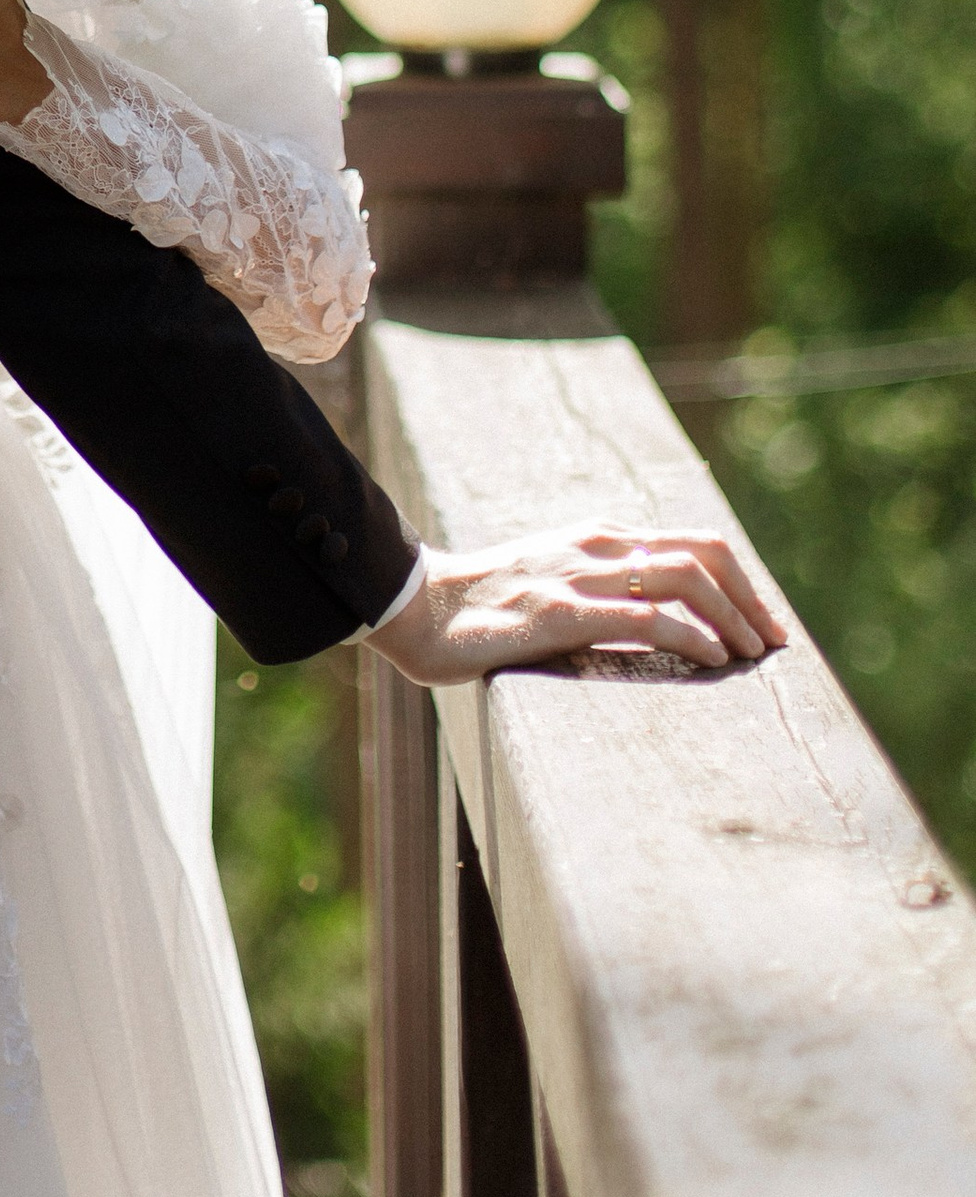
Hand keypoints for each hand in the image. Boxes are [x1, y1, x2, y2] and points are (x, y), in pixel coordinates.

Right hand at [369, 524, 789, 682]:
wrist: (420, 608)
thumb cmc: (486, 608)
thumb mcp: (555, 583)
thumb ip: (601, 589)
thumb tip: (658, 623)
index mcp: (600, 536)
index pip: (694, 543)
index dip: (742, 581)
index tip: (765, 624)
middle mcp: (599, 545)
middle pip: (703, 553)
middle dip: (751, 598)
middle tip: (775, 644)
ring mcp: (581, 575)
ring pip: (685, 577)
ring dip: (733, 616)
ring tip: (753, 655)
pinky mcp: (562, 611)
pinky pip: (647, 617)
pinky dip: (693, 634)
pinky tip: (713, 660)